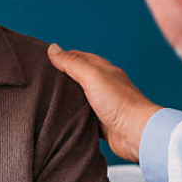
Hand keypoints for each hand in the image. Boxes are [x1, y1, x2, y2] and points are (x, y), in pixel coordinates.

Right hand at [48, 44, 161, 161]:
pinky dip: (75, 117)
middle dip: (64, 77)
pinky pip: (86, 118)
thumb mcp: (92, 76)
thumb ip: (72, 63)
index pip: (80, 58)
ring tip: (49, 99)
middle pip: (81, 77)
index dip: (64, 56)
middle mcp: (105, 86)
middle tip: (44, 79)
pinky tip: (64, 119)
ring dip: (69, 98)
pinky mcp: (104, 124)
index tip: (46, 58)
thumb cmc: (119, 103)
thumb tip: (53, 48)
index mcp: (104, 70)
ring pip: (82, 98)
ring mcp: (105, 105)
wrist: (137, 133)